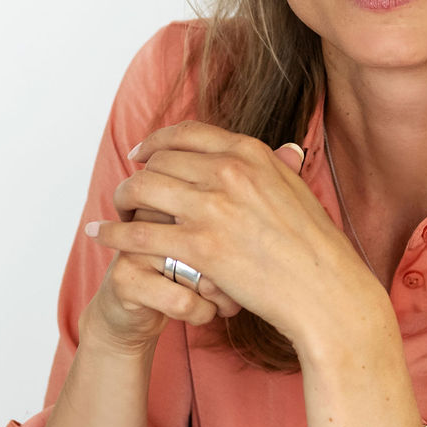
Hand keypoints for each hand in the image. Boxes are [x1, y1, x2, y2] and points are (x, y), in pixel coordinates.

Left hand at [84, 123, 375, 351]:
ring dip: (121, 198)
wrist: (327, 292)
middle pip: (161, 160)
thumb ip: (280, 169)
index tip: (143, 152)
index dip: (157, 140)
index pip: (188, 134)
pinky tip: (99, 234)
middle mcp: (229, 171)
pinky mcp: (200, 245)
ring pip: (143, 189)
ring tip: (113, 211)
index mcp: (252, 154)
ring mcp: (213, 207)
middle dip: (138, 173)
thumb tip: (284, 149)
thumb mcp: (299, 192)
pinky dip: (114, 232)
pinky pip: (140, 231)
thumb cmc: (317, 250)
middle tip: (128, 190)